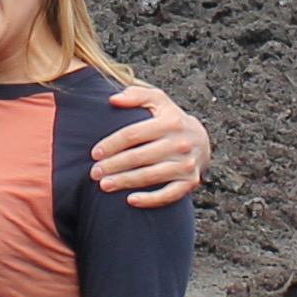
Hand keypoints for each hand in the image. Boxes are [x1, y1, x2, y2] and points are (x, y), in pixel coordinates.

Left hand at [94, 84, 209, 209]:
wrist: (201, 140)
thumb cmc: (170, 119)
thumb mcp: (157, 100)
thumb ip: (136, 95)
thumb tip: (113, 99)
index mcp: (170, 122)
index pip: (133, 134)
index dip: (111, 144)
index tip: (95, 153)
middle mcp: (180, 143)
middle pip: (139, 157)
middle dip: (113, 166)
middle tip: (94, 173)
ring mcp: (186, 164)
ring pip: (150, 176)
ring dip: (125, 182)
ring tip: (104, 185)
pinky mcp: (191, 182)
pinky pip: (169, 194)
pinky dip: (150, 199)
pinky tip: (130, 200)